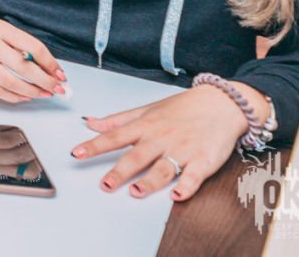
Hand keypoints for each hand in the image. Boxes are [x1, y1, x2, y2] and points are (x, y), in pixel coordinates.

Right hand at [0, 13, 66, 102]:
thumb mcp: (0, 29)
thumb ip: (20, 46)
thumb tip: (46, 68)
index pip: (32, 47)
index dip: (50, 63)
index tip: (60, 75)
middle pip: (23, 67)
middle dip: (44, 81)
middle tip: (57, 89)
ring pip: (9, 82)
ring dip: (30, 91)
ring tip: (42, 94)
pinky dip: (12, 96)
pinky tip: (23, 96)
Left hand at [72, 85, 246, 199]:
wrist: (222, 104)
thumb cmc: (183, 107)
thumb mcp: (147, 109)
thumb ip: (118, 120)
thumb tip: (90, 123)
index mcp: (146, 126)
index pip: (115, 136)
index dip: (94, 146)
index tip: (77, 154)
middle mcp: (161, 138)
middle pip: (137, 156)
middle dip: (120, 171)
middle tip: (105, 184)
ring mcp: (182, 149)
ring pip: (163, 168)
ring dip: (150, 181)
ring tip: (136, 192)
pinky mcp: (204, 160)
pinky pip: (194, 176)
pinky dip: (186, 186)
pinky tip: (177, 195)